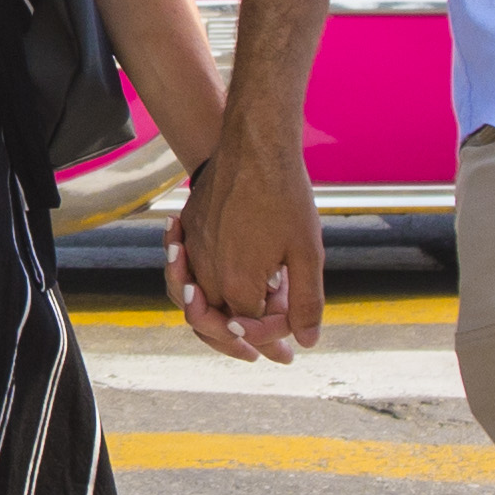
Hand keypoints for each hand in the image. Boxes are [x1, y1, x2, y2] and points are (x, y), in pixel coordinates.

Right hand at [167, 138, 322, 360]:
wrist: (255, 146)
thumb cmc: (285, 197)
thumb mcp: (306, 253)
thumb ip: (305, 302)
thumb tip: (306, 341)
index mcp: (238, 284)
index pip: (250, 328)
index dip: (275, 331)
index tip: (294, 320)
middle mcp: (207, 273)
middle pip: (219, 321)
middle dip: (247, 333)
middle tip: (273, 348)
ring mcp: (192, 251)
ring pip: (199, 298)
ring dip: (222, 311)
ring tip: (243, 318)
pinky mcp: (187, 230)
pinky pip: (188, 270)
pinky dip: (204, 285)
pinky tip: (219, 283)